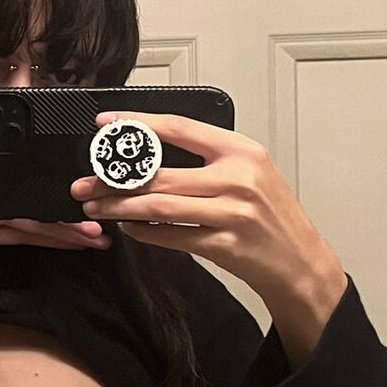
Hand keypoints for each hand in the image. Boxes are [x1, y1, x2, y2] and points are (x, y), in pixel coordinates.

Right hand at [0, 151, 107, 302]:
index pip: (33, 237)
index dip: (59, 242)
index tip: (88, 246)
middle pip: (41, 222)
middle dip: (71, 231)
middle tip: (103, 236)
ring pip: (34, 204)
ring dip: (60, 215)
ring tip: (90, 222)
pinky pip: (12, 178)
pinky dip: (30, 184)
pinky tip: (56, 188)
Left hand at [70, 112, 341, 301]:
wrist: (301, 263)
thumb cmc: (271, 215)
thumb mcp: (251, 174)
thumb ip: (209, 161)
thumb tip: (149, 155)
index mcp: (242, 151)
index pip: (181, 128)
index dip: (139, 124)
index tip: (106, 124)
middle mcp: (239, 178)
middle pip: (161, 173)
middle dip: (115, 179)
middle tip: (85, 182)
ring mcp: (232, 213)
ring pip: (160, 206)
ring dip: (121, 207)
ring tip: (95, 207)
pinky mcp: (224, 246)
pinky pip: (172, 236)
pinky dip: (144, 232)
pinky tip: (128, 228)